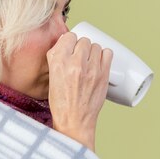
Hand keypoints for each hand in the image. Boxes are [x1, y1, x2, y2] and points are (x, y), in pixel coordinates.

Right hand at [46, 32, 112, 151]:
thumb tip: (64, 43)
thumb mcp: (51, 78)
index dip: (70, 43)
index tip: (70, 49)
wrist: (75, 121)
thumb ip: (56, 58)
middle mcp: (74, 63)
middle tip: (80, 59)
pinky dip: (103, 56)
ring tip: (89, 63)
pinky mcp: (103, 74)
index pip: (68, 37)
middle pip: (83, 41)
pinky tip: (98, 64)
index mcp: (58, 62)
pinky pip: (107, 53)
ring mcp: (91, 69)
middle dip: (81, 48)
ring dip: (92, 52)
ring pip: (96, 46)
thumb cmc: (62, 103)